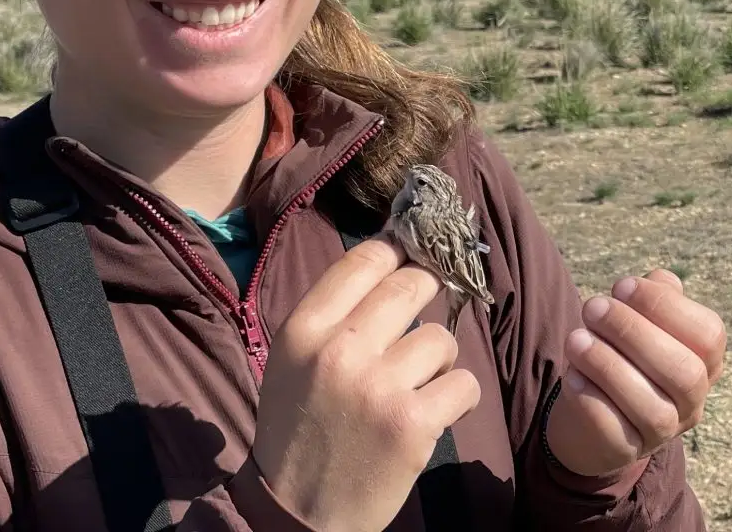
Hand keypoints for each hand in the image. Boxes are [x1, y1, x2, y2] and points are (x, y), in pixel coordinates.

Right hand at [252, 232, 480, 531]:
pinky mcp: (413, 425)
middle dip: (429, 289)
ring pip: (441, 338)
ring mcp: (378, 387)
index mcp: (304, 329)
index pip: (363, 261)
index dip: (395, 250)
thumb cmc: (298, 426)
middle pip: (409, 287)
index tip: (409, 253)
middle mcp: (339, 350)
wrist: (300, 511)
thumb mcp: (292, 359)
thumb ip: (331, 314)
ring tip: (420, 380)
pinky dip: (458, 395)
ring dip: (439, 357)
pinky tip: (437, 409)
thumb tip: (386, 263)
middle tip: (430, 301)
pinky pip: (463, 383)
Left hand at [544, 269, 726, 476]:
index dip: (665, 305)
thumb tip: (660, 280)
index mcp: (700, 361)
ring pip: (651, 407)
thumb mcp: (636, 322)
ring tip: (575, 339)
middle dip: (632, 331)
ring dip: (607, 364)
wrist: (590, 414)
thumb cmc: (618, 354)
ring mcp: (660, 432)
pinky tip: (573, 375)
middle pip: (684, 372)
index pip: (707, 334)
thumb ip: (651, 299)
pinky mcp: (624, 449)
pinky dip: (590, 397)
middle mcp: (689, 401)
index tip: (621, 286)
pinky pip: (613, 429)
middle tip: (591, 307)